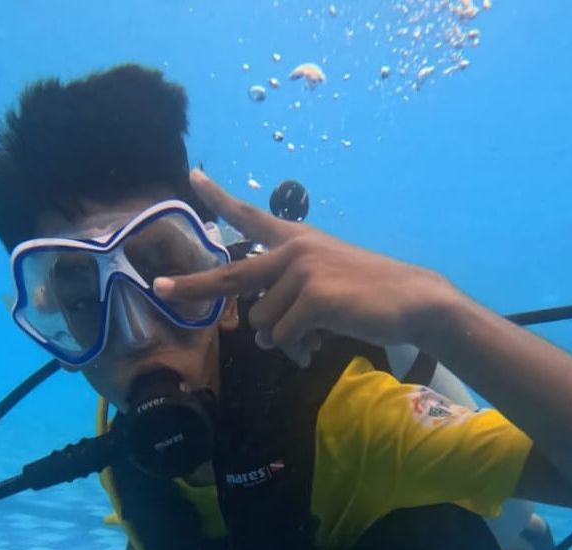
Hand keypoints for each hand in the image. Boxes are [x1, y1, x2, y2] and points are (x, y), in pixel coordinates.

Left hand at [153, 169, 453, 366]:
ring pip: (262, 322)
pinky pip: (283, 337)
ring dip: (282, 338)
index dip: (220, 199)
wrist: (412, 300)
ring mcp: (301, 272)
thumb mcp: (325, 280)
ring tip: (313, 333)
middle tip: (159, 288)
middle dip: (192, 286)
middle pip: (231, 275)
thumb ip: (287, 296)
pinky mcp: (312, 298)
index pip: (252, 215)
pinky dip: (298, 348)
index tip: (193, 179)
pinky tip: (320, 341)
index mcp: (297, 240)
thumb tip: (261, 335)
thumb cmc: (369, 294)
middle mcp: (293, 250)